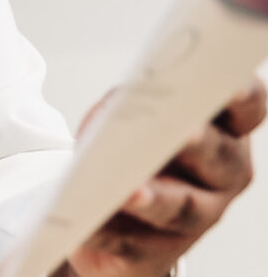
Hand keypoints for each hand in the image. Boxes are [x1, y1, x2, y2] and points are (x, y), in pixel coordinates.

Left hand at [57, 77, 265, 276]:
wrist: (106, 209)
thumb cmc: (127, 145)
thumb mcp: (128, 112)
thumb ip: (134, 103)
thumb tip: (124, 105)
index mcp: (224, 131)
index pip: (245, 107)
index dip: (240, 93)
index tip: (226, 82)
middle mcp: (222, 176)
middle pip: (218, 158)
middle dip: (199, 144)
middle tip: (184, 131)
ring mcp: (195, 219)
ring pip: (181, 207)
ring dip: (157, 199)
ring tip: (130, 191)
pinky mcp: (155, 252)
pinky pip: (132, 242)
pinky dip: (108, 231)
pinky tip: (89, 224)